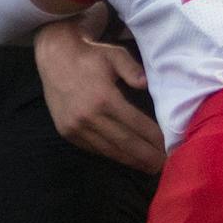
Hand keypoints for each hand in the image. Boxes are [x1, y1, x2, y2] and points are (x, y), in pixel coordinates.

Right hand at [33, 16, 163, 174]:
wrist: (53, 56)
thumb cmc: (90, 56)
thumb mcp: (114, 54)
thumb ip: (132, 69)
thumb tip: (145, 84)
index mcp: (103, 98)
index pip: (137, 125)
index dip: (155, 139)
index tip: (169, 147)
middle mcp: (89, 116)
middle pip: (126, 143)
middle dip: (147, 157)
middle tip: (164, 166)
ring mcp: (75, 127)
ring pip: (110, 150)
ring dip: (131, 161)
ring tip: (149, 167)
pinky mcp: (67, 132)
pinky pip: (94, 148)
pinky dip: (112, 154)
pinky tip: (126, 158)